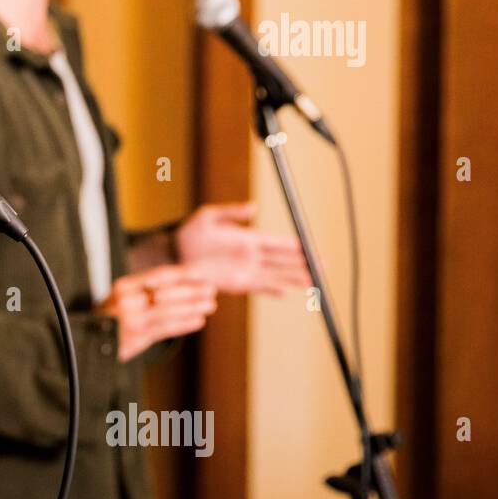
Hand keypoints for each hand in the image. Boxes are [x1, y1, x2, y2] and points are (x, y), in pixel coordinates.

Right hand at [97, 264, 217, 361]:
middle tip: (211, 289)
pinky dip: (183, 324)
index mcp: (124, 286)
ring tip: (209, 305)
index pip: (158, 275)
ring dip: (192, 307)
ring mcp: (131, 320)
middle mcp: (126, 301)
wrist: (86, 341)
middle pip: (166, 292)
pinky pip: (164, 329)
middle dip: (191, 290)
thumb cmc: (110, 318)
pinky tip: (197, 320)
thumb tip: (181, 283)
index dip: (182, 274)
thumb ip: (145, 291)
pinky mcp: (135, 338)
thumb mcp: (121, 297)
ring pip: (168, 311)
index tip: (200, 273)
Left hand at [174, 201, 311, 295]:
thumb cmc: (189, 233)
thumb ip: (231, 212)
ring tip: (315, 282)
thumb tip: (253, 207)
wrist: (173, 255)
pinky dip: (272, 289)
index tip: (312, 247)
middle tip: (324, 266)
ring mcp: (245, 271)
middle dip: (304, 264)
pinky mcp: (236, 284)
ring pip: (276, 276)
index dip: (296, 246)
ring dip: (295, 278)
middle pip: (284, 261)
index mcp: (248, 238)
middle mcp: (251, 256)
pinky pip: (258, 287)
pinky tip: (286, 291)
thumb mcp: (209, 216)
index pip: (278, 243)